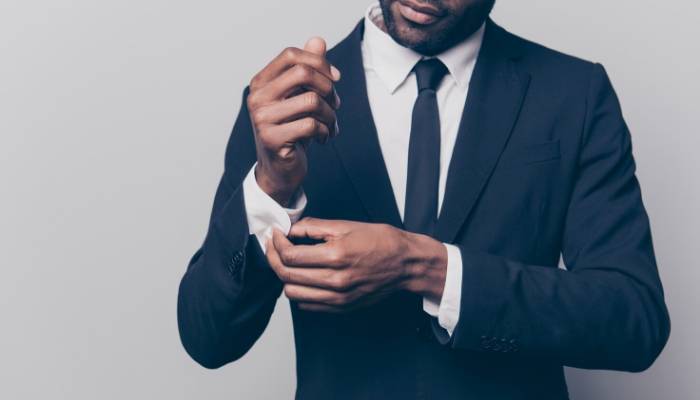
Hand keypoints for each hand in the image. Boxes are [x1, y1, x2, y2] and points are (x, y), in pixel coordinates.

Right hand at [247, 37, 341, 205]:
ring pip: (312, 100)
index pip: (291, 55)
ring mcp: (262, 119)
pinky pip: (312, 125)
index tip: (335, 78)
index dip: (319, 62)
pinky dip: (326, 131)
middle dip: (328, 87)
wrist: (279, 170)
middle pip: (303, 73)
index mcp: (261, 82)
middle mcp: (257, 97)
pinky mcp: (272, 139)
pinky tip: (323, 138)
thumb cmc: (292, 130)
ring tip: (331, 124)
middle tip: (335, 104)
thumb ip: (307, 69)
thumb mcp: (300, 97)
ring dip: (331, 114)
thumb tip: (318, 40)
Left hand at [266, 218, 447, 312]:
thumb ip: (314, 227)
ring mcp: (338, 297)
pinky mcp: (341, 307)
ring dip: (284, 276)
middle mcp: (336, 281)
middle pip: (286, 275)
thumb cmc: (381, 242)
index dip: (276, 243)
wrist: (405, 264)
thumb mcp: (347, 225)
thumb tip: (290, 228)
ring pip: (292, 293)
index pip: (290, 255)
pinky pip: (307, 304)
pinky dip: (299, 290)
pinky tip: (303, 275)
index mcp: (336, 256)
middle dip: (273, 257)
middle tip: (273, 245)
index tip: (276, 234)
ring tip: (287, 261)